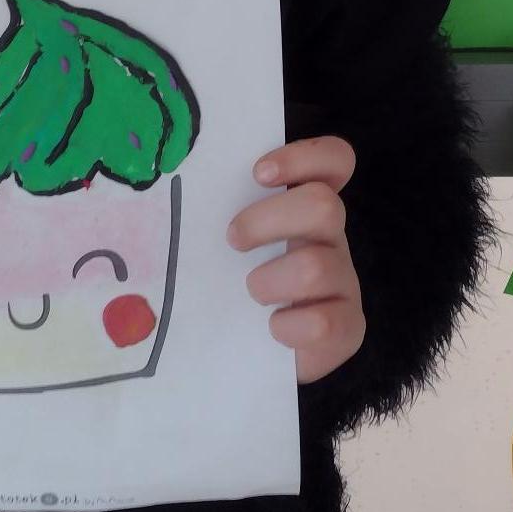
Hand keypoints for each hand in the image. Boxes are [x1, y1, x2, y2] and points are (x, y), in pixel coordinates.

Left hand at [228, 136, 365, 384]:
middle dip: (267, 220)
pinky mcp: (347, 329)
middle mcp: (331, 239)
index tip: (258, 173)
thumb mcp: (226, 244)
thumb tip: (165, 192)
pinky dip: (289, 326)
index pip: (334, 161)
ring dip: (270, 280)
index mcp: (306, 208)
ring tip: (251, 292)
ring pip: (317, 266)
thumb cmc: (233, 285)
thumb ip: (216, 213)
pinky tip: (273, 328)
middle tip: (233, 240)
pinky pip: (325, 322)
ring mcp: (344, 283)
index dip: (304, 158)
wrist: (253, 354)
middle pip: (324, 206)